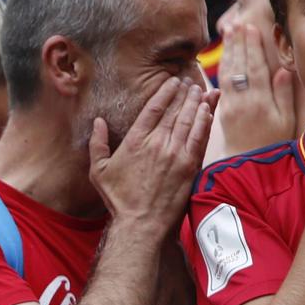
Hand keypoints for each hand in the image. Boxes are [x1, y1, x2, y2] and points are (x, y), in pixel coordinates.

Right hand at [88, 74, 215, 229]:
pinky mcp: (190, 166)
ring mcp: (176, 154)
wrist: (142, 222)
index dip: (165, 92)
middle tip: (189, 82)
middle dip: (184, 93)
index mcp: (135, 141)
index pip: (154, 108)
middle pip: (175, 110)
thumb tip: (97, 122)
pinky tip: (207, 111)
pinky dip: (204, 122)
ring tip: (200, 90)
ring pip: (189, 120)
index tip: (173, 81)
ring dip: (196, 103)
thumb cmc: (118, 198)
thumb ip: (97, 144)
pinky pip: (200, 137)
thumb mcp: (98, 171)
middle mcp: (157, 143)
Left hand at [212, 20, 297, 155]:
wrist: (250, 164)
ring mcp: (230, 104)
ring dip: (229, 50)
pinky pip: (222, 83)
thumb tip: (283, 71)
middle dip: (239, 43)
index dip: (253, 47)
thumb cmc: (274, 142)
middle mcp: (243, 100)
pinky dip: (223, 66)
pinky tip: (224, 54)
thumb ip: (283, 95)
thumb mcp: (286, 120)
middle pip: (240, 66)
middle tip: (237, 23)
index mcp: (261, 101)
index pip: (256, 68)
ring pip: (229, 72)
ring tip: (229, 31)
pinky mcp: (223, 109)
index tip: (251, 28)